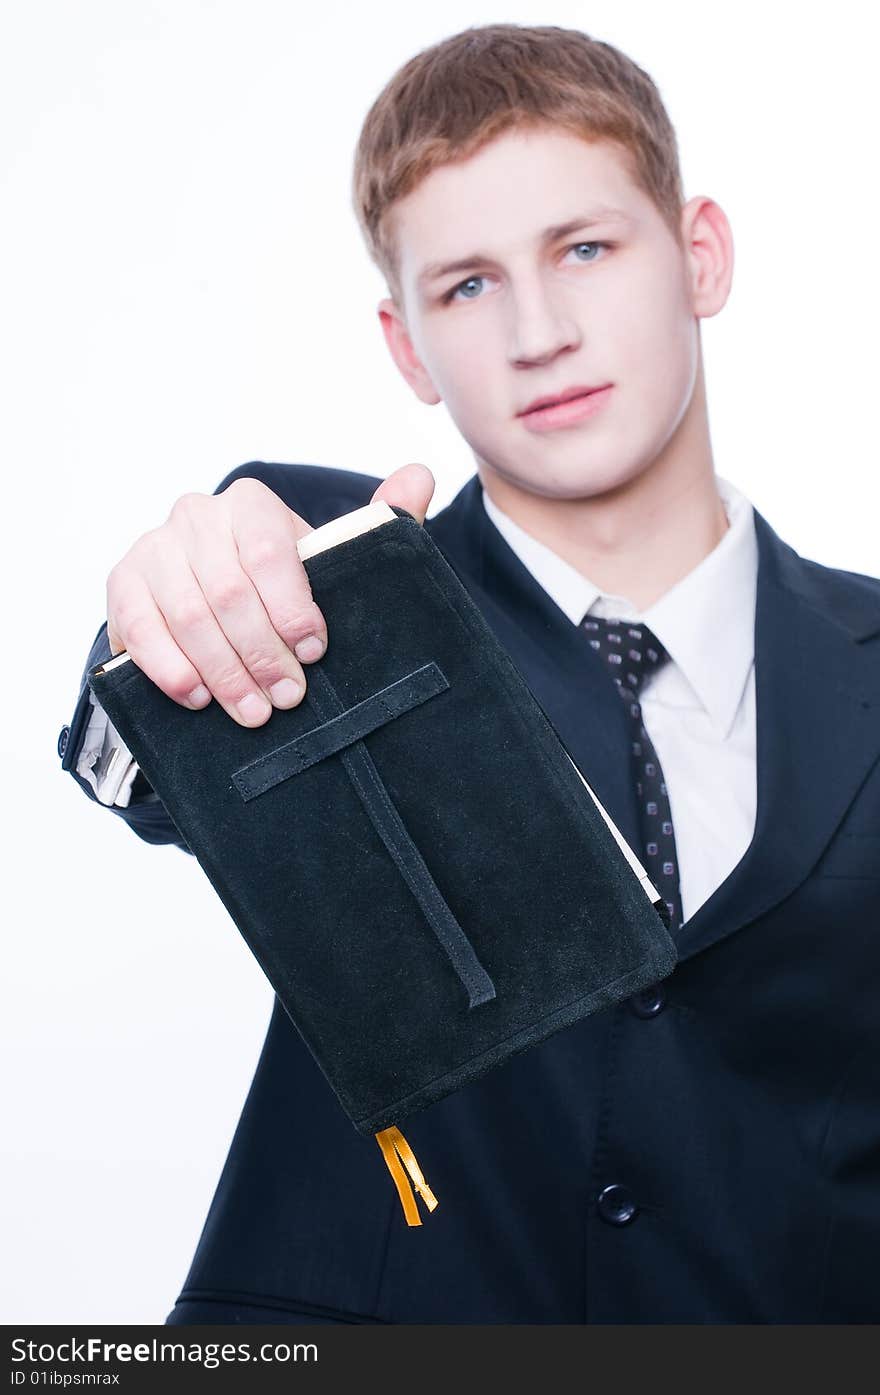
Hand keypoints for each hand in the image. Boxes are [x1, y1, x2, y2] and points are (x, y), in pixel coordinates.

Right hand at [105, 463, 435, 726]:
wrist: (212, 600)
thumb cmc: (280, 585)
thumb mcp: (332, 558)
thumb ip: (380, 521)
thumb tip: (420, 477)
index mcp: (250, 504)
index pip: (269, 552)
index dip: (292, 608)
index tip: (315, 652)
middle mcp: (196, 516)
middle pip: (228, 591)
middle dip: (262, 653)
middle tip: (288, 698)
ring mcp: (153, 548)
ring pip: (187, 615)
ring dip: (222, 671)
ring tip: (253, 712)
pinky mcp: (122, 584)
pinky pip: (139, 627)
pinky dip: (170, 668)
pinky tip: (198, 696)